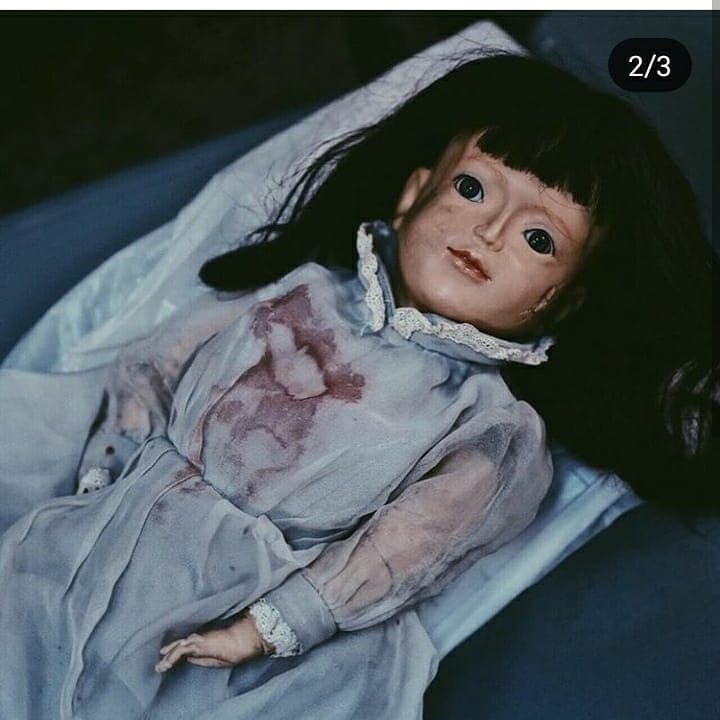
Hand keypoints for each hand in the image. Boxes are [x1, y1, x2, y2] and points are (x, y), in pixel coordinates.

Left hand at [155, 612, 273, 671]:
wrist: (243, 640)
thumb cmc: (236, 647)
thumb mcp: (217, 657)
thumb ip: (203, 658)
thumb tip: (188, 659)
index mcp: (205, 642)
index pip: (187, 646)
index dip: (177, 651)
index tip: (168, 658)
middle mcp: (199, 638)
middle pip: (180, 645)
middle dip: (170, 652)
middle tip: (160, 660)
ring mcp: (197, 639)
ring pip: (178, 648)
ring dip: (168, 656)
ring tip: (160, 666)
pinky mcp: (197, 642)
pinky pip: (180, 651)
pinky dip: (171, 658)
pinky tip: (164, 664)